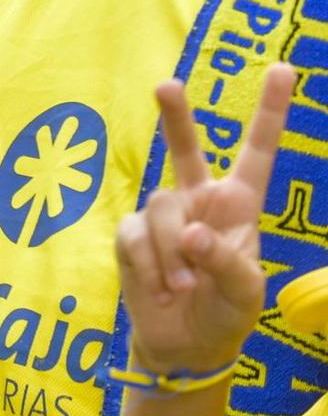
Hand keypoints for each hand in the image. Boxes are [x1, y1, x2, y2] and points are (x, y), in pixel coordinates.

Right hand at [115, 63, 293, 375]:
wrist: (182, 345)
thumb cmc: (225, 313)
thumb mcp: (245, 292)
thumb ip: (225, 259)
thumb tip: (191, 232)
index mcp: (238, 206)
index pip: (256, 153)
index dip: (270, 112)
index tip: (283, 70)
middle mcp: (199, 200)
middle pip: (184, 149)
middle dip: (175, 116)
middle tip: (166, 86)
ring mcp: (163, 215)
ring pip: (162, 207)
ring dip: (174, 255)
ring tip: (183, 287)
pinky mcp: (132, 234)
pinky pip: (136, 236)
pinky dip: (150, 266)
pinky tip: (160, 287)